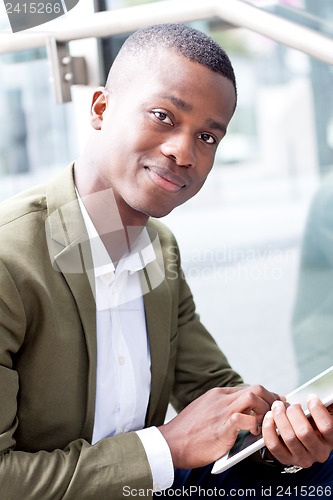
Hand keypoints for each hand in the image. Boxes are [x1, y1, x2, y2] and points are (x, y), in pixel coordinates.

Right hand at [158, 385, 279, 468]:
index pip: (248, 388)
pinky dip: (255, 425)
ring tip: (268, 424)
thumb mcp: (205, 412)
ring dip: (266, 411)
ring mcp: (222, 410)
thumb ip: (222, 409)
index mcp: (217, 394)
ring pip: (253, 397)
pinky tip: (255, 434)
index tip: (275, 404)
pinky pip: (245, 419)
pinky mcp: (222, 427)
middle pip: (255, 389)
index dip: (265, 396)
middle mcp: (221, 398)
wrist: (170, 443)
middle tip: (279, 413)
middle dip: (271, 400)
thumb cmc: (188, 433)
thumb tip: (241, 415)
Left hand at [262, 395, 332, 467]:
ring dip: (280, 417)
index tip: (310, 397)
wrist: (303, 440)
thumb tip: (318, 396)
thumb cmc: (312, 425)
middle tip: (289, 404)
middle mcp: (318, 452)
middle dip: (293, 412)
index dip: (317, 409)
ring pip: (288, 438)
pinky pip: (274, 445)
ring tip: (277, 406)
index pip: (326, 426)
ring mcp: (302, 458)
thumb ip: (320, 408)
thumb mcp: (320, 417)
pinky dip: (269, 428)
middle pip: (304, 432)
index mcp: (329, 440)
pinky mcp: (286, 459)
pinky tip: (269, 417)